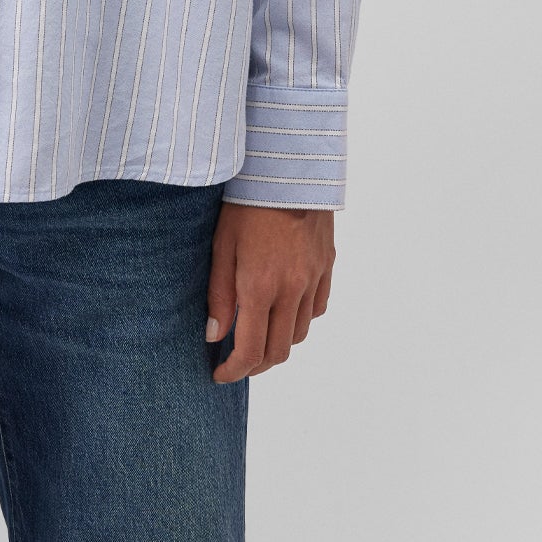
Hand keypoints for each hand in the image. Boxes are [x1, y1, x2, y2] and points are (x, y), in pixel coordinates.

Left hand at [206, 201, 334, 381]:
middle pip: (279, 351)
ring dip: (278, 342)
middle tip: (237, 360)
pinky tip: (284, 308)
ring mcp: (314, 278)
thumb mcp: (221, 246)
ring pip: (299, 333)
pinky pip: (317, 307)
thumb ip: (219, 295)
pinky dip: (300, 318)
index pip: (251, 351)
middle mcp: (292, 289)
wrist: (287, 166)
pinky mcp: (327, 265)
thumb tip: (215, 335)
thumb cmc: (246, 202)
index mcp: (261, 287)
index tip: (220, 374)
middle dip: (256, 364)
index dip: (234, 371)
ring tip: (258, 333)